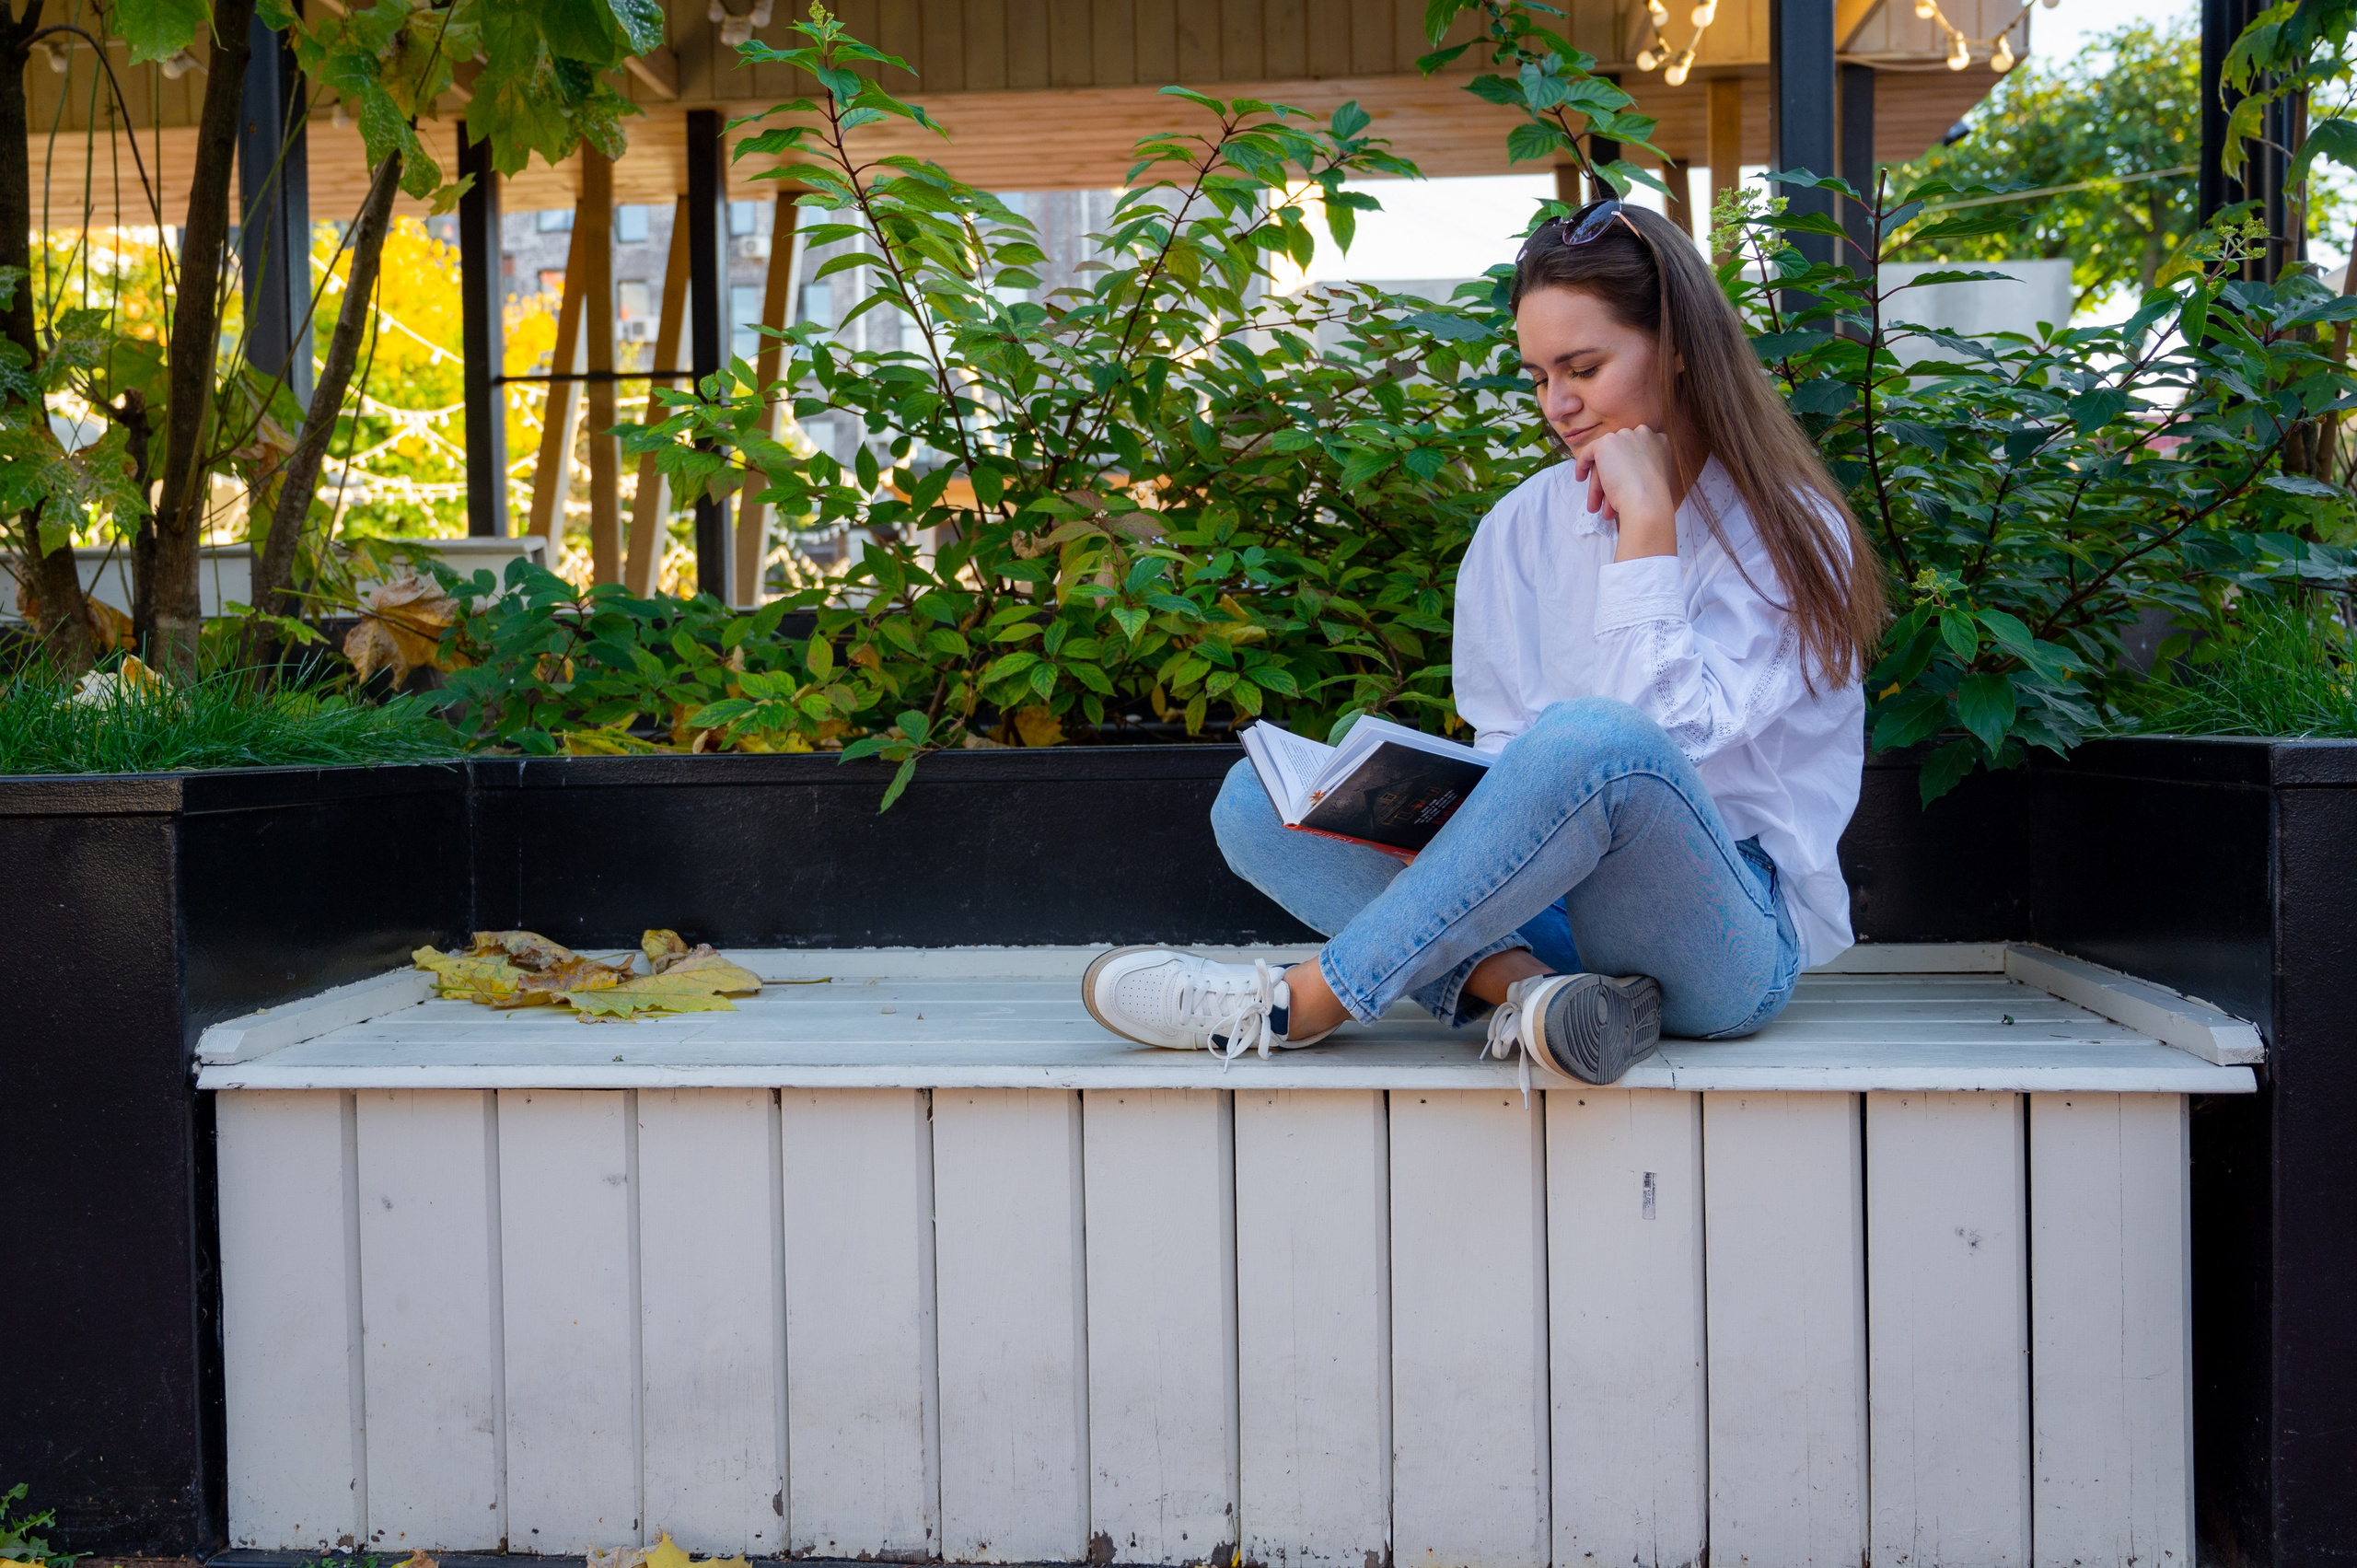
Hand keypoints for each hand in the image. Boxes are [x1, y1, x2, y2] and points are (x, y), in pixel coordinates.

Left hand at [1573, 424, 1678, 560]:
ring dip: (1599, 482)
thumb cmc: (1653, 498)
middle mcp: (1643, 433)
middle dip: (1613, 477)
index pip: (1637, 450)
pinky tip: (1581, 478)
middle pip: (1620, 455)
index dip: (1628, 465)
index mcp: (1660, 441)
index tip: (1623, 480)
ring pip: (1606, 458)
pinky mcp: (1606, 443)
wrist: (1647, 501)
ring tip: (1595, 504)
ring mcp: (1625, 436)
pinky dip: (1582, 465)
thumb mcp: (1656, 476)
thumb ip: (1646, 466)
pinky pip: (1589, 452)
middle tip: (1607, 497)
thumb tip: (1628, 471)